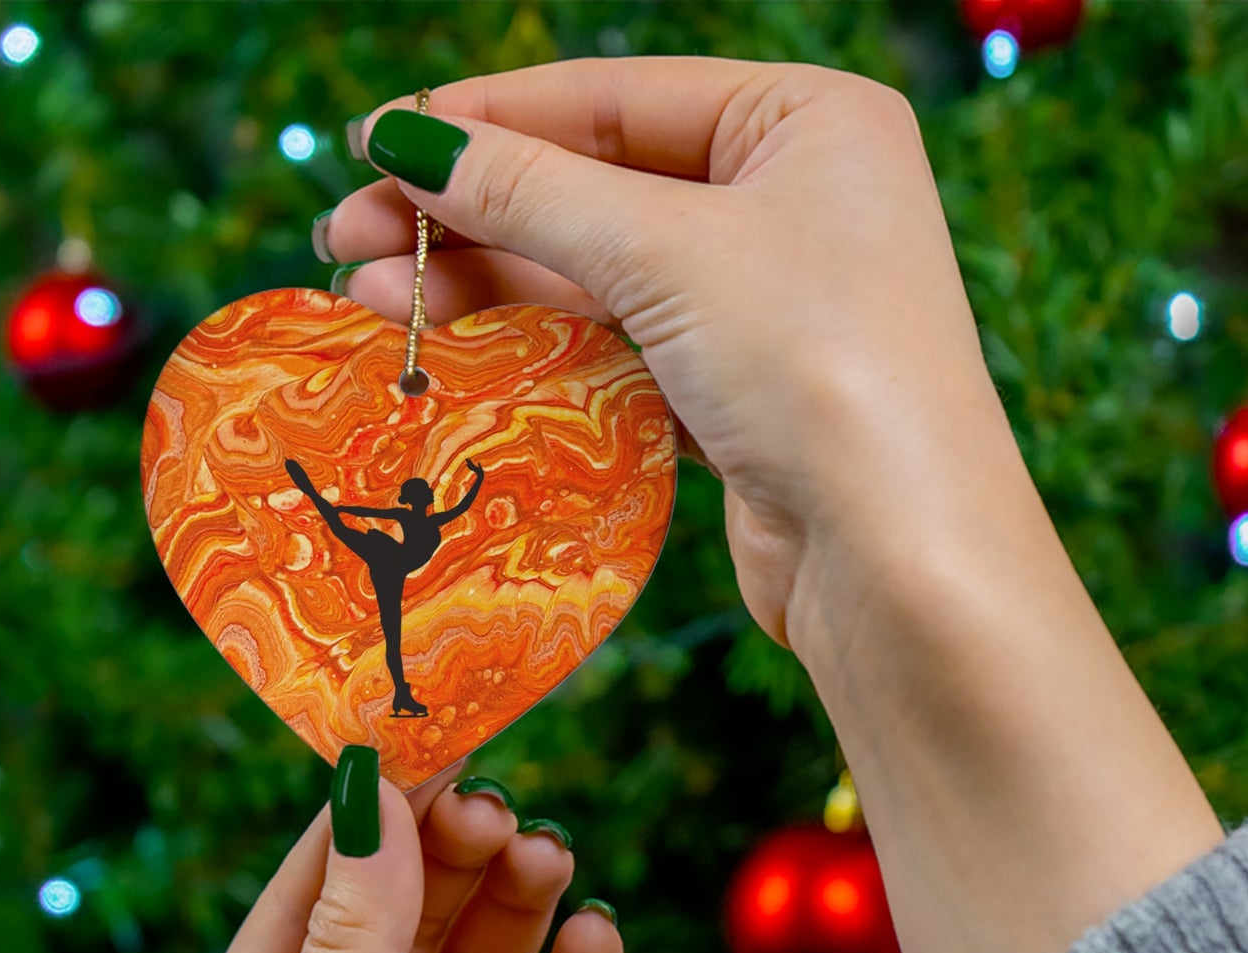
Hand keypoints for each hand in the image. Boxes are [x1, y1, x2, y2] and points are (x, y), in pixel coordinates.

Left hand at [162, 766, 621, 952]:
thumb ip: (352, 945)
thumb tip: (372, 795)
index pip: (312, 901)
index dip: (368, 821)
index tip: (426, 740)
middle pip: (407, 928)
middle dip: (451, 862)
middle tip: (500, 807)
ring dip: (516, 912)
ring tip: (550, 857)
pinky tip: (596, 940)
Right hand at [320, 59, 1223, 952]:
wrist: (899, 560)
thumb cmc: (817, 367)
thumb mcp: (667, 253)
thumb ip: (531, 192)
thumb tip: (404, 141)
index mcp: (808, 123)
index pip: (616, 98)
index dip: (487, 120)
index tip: (374, 146)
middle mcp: (794, 203)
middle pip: (598, 188)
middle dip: (471, 215)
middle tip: (347, 240)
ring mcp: (768, 304)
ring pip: (601, 276)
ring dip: (488, 286)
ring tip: (372, 299)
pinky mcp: (741, 393)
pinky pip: (621, 348)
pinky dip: (541, 348)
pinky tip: (455, 350)